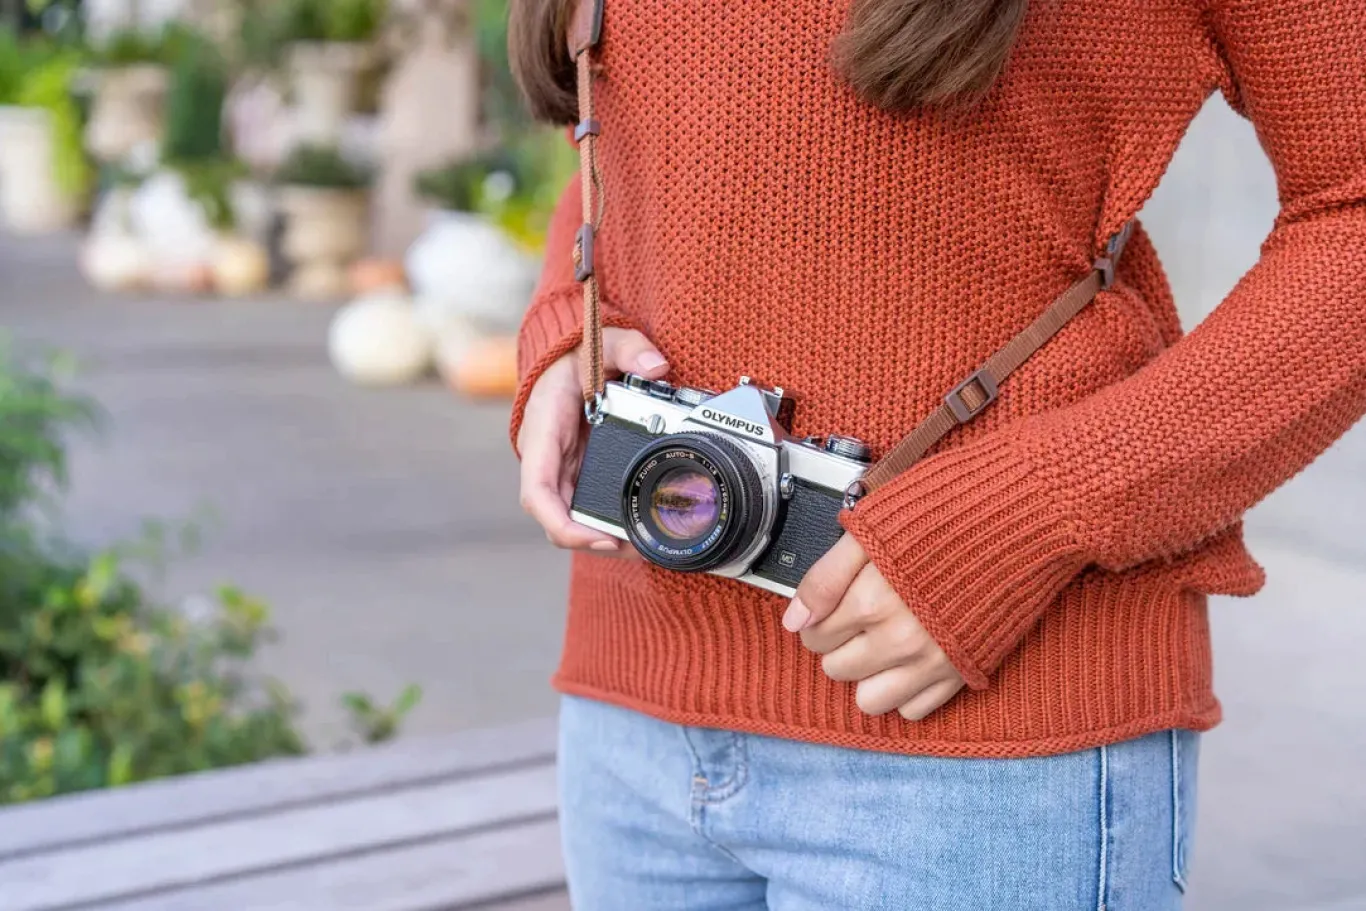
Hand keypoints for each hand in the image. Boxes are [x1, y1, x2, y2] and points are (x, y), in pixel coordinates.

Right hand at [517, 328, 668, 555]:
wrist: (565, 359)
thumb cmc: (575, 355)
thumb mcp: (603, 342)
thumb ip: (629, 348)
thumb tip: (658, 367)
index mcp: (543, 433)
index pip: (538, 492)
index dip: (562, 524)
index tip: (599, 538)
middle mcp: (546, 460)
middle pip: (556, 518)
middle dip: (592, 541)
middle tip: (637, 547)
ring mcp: (560, 471)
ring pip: (571, 519)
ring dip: (602, 538)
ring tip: (644, 544)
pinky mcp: (576, 475)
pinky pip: (585, 508)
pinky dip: (608, 524)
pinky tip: (638, 529)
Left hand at [783, 535, 964, 720]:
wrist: (1016, 525)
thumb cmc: (944, 520)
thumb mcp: (871, 532)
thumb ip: (826, 577)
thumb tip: (794, 620)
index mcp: (873, 601)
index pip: (814, 636)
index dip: (819, 619)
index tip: (834, 607)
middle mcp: (900, 640)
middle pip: (836, 669)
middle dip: (840, 645)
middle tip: (861, 619)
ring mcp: (931, 662)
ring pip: (868, 700)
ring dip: (867, 675)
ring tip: (881, 644)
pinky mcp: (959, 674)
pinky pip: (913, 710)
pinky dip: (905, 690)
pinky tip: (910, 659)